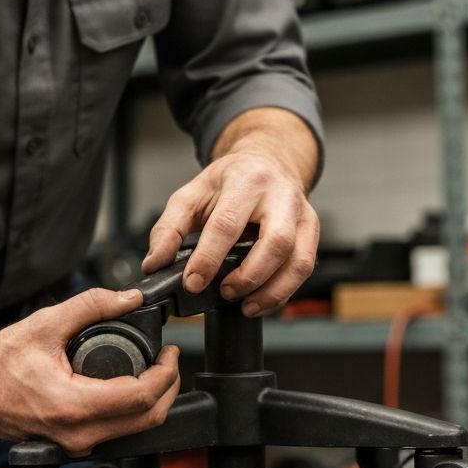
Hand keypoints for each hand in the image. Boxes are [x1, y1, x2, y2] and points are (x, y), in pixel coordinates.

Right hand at [0, 287, 179, 455]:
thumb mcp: (47, 324)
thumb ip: (92, 306)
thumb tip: (129, 298)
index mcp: (73, 406)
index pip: (141, 398)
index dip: (166, 373)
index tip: (169, 351)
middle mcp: (77, 434)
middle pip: (147, 420)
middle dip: (167, 388)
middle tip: (168, 360)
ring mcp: (75, 444)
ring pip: (134, 431)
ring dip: (153, 402)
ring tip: (154, 370)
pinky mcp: (71, 444)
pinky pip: (115, 433)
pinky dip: (132, 412)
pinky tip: (131, 387)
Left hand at [142, 148, 319, 317]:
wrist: (267, 162)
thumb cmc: (230, 181)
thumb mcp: (191, 194)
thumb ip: (169, 228)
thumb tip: (155, 263)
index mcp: (246, 180)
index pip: (227, 223)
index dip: (208, 258)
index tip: (193, 282)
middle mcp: (280, 195)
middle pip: (275, 242)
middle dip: (248, 276)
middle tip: (224, 292)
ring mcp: (302, 213)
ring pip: (298, 260)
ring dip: (271, 291)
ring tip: (245, 305)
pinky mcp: (312, 230)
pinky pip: (305, 267)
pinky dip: (284, 291)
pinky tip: (262, 300)